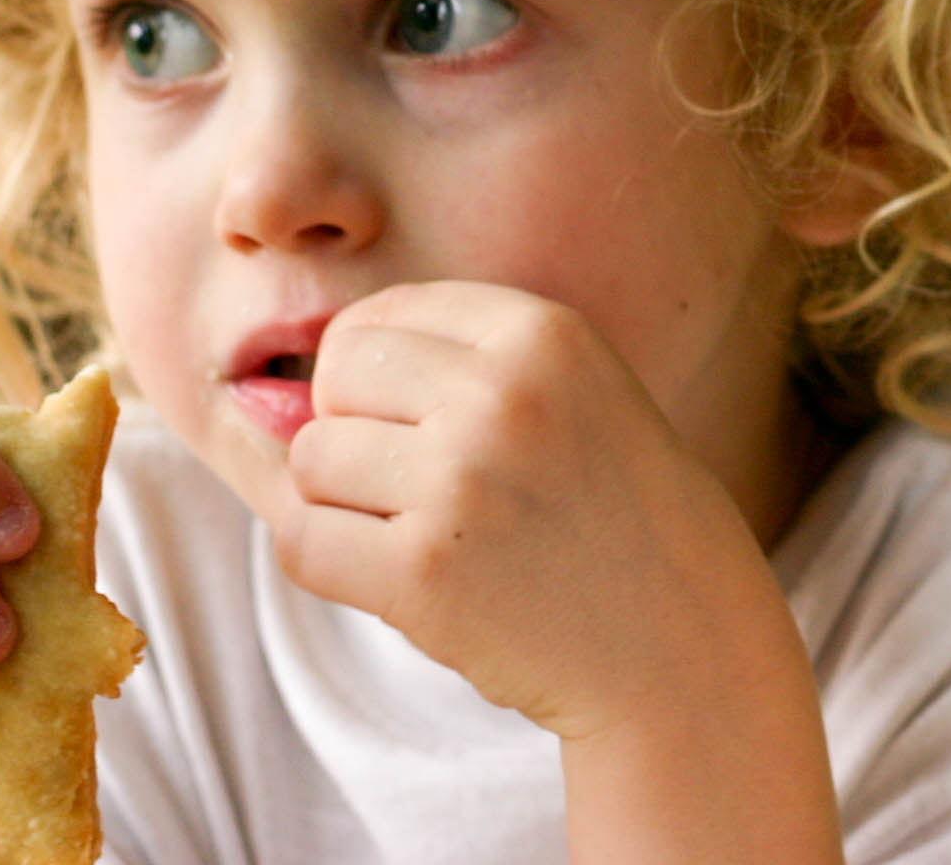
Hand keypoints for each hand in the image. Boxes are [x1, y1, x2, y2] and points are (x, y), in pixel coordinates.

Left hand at [272, 281, 783, 742]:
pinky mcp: (423, 573)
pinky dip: (330, 560)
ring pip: (310, 459)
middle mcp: (502, 392)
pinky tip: (395, 576)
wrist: (678, 636)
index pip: (381, 314)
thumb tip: (272, 392)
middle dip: (353, 428)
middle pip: (336, 375)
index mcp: (544, 332)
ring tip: (418, 530)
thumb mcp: (571, 391)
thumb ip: (452, 367)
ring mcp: (461, 481)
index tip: (414, 422)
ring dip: (342, 500)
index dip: (375, 373)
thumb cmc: (611, 510)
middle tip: (414, 482)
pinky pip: (304, 541)